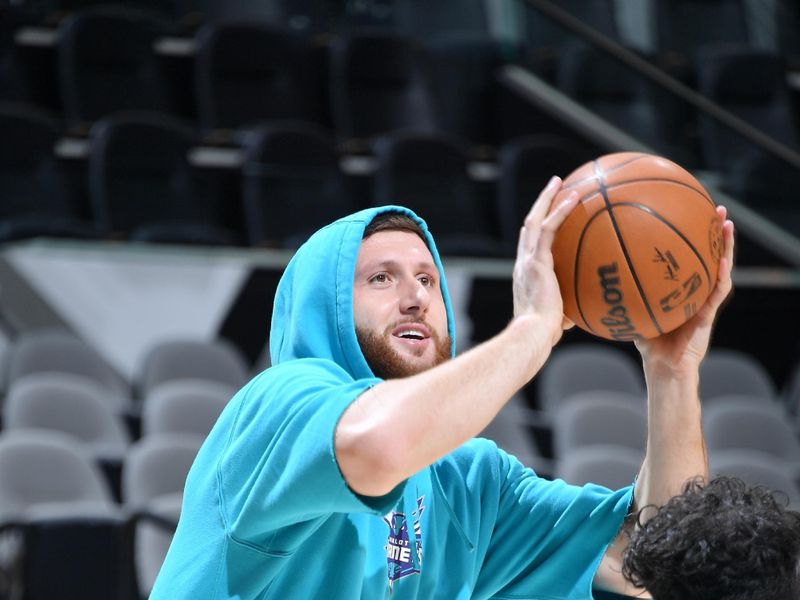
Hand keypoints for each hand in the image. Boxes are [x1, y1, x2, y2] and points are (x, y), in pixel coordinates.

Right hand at [512, 176, 578, 345]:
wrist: (533, 334)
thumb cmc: (544, 334)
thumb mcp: (556, 320)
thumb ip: (565, 313)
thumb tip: (578, 317)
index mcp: (525, 274)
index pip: (530, 244)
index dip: (537, 226)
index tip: (548, 213)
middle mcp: (523, 263)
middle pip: (529, 225)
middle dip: (541, 204)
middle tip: (554, 186)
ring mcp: (528, 260)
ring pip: (535, 220)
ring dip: (547, 198)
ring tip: (560, 181)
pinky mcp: (536, 261)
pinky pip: (548, 229)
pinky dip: (559, 211)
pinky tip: (574, 198)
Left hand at [634, 205, 734, 375]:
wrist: (662, 367)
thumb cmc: (646, 340)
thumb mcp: (630, 309)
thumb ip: (618, 291)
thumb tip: (591, 271)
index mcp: (680, 285)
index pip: (686, 253)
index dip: (688, 233)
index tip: (686, 209)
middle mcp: (695, 288)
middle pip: (707, 253)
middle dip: (712, 229)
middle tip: (714, 206)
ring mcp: (705, 300)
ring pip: (720, 267)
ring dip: (726, 246)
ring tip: (727, 223)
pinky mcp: (708, 315)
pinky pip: (717, 293)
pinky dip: (721, 276)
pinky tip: (723, 261)